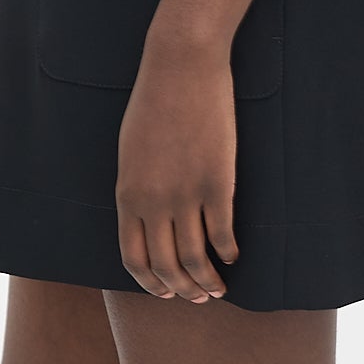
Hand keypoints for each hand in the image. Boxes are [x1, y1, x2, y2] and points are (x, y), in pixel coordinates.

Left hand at [116, 32, 239, 300]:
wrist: (180, 66)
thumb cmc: (154, 103)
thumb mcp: (131, 152)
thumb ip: (136, 190)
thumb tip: (147, 220)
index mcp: (128, 196)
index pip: (134, 259)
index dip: (151, 283)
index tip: (166, 292)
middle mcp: (154, 203)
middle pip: (167, 267)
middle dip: (183, 290)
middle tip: (198, 297)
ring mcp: (186, 195)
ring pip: (196, 259)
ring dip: (208, 281)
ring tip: (219, 286)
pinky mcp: (218, 183)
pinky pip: (223, 234)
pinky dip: (230, 253)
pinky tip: (236, 254)